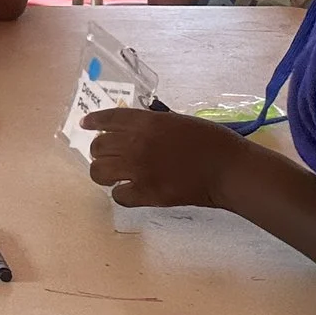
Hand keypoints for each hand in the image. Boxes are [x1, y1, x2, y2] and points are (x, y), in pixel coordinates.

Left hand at [83, 108, 239, 208]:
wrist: (230, 170)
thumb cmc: (213, 142)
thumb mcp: (179, 121)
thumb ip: (153, 123)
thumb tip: (134, 128)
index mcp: (147, 123)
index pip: (108, 119)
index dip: (94, 121)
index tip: (85, 124)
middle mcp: (137, 144)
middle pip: (98, 147)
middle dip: (100, 150)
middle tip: (109, 155)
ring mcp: (139, 170)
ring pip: (99, 172)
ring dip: (103, 172)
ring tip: (113, 173)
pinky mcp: (147, 194)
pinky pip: (118, 195)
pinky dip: (121, 193)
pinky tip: (130, 190)